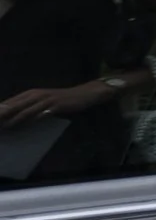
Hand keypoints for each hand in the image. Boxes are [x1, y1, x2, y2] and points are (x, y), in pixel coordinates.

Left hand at [0, 77, 118, 122]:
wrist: (83, 94)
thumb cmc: (62, 100)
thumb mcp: (43, 101)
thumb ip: (30, 107)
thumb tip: (15, 117)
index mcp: (30, 93)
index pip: (10, 102)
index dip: (1, 110)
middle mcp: (35, 94)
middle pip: (14, 105)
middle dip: (3, 113)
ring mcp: (45, 99)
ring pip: (25, 109)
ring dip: (14, 118)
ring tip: (4, 126)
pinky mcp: (55, 104)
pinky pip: (40, 113)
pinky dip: (31, 119)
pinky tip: (24, 125)